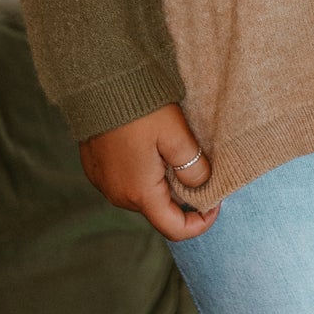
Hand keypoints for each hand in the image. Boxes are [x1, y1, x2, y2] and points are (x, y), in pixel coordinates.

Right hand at [79, 103, 218, 241]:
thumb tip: (203, 187)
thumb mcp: (176, 135)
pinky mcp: (96, 169)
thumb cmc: (140, 109)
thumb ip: (193, 166)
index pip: (174, 229)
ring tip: (173, 152)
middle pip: (159, 210)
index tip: (217, 203)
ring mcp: (104, 183)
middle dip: (182, 198)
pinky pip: (126, 181)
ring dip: (162, 183)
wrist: (99, 84)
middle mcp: (118, 195)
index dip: (200, 223)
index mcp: (140, 193)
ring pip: (143, 195)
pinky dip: (144, 173)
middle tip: (198, 168)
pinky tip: (150, 146)